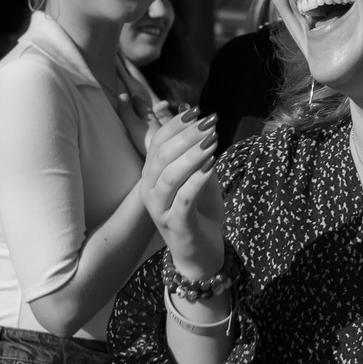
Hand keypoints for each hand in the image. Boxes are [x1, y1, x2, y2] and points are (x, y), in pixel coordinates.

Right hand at [139, 111, 224, 279]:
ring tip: (213, 141)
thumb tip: (194, 115)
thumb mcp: (197, 175)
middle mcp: (149, 190)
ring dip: (192, 155)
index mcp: (151, 175)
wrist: (200, 252)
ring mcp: (159, 209)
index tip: (198, 111)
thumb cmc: (199, 210)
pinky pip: (184, 198)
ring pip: (170, 176)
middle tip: (211, 123)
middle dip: (187, 135)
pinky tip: (212, 165)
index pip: (156, 142)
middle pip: (162, 155)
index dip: (176, 125)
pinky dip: (197, 179)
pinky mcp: (175, 224)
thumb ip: (194, 150)